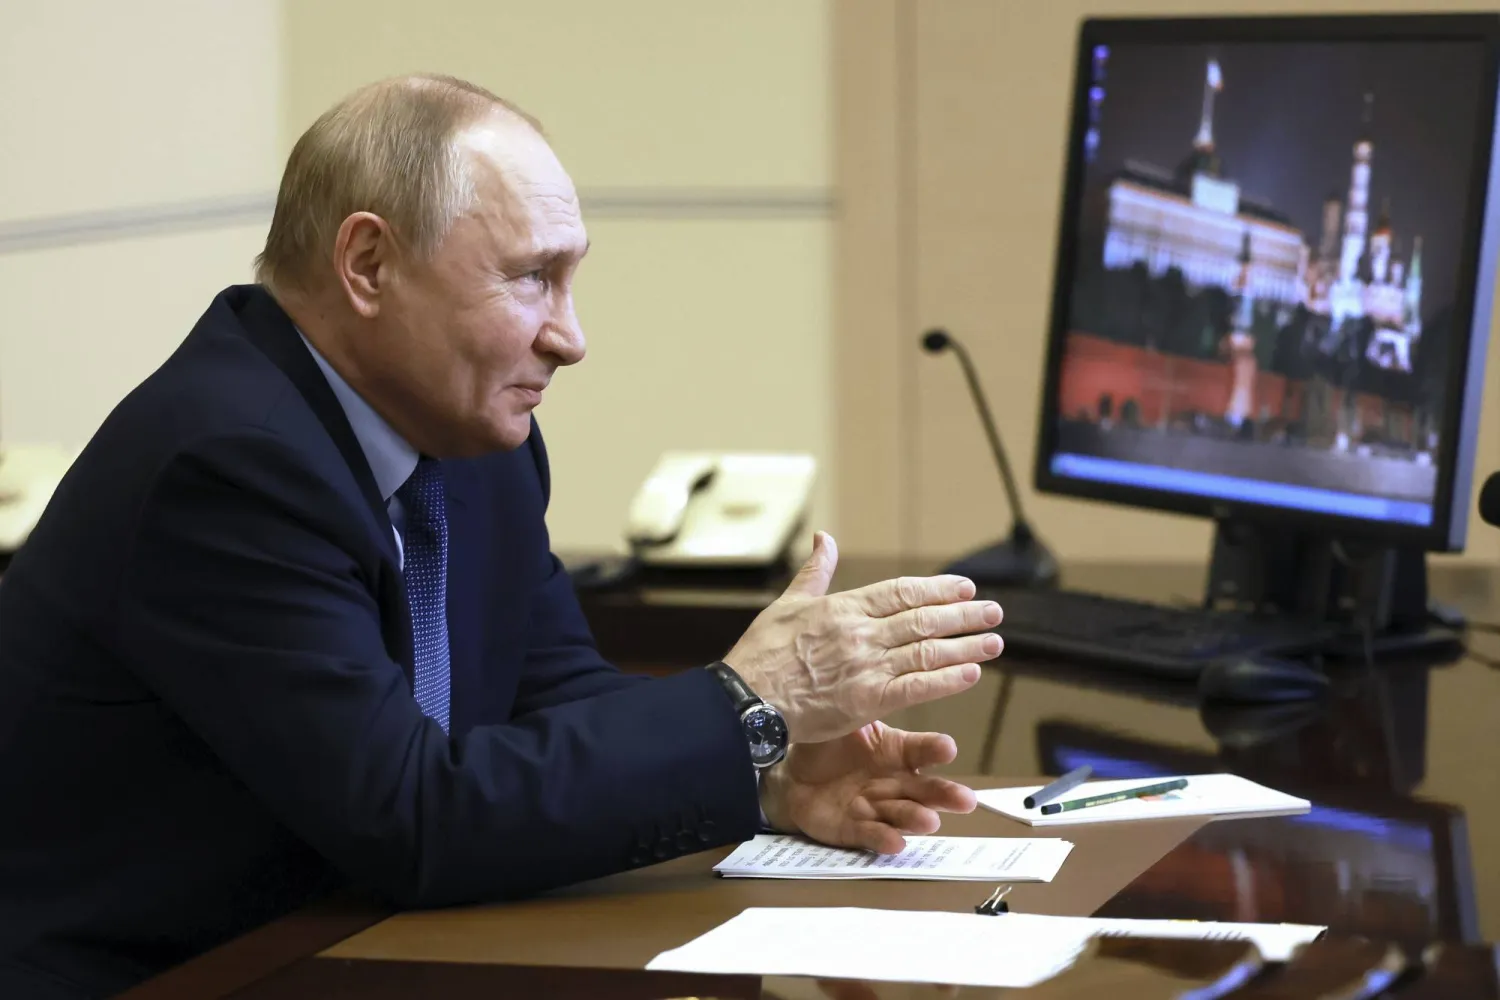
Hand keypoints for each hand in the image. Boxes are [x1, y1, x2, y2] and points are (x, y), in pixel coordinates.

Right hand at [724, 532, 1002, 742]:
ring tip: (993, 642)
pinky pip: (915, 687)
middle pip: (923, 619)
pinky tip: (970, 673)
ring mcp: (865, 666)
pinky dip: (945, 680)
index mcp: (844, 607)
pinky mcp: (866, 700)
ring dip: (964, 646)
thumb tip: (823, 538)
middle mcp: (860, 633)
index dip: (938, 589)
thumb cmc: (762, 654)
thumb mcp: (788, 603)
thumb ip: (815, 572)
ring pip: (926, 651)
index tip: (964, 588)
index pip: (902, 592)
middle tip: (993, 612)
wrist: (746, 699)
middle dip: (963, 615)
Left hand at [758, 722, 977, 854]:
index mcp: (895, 751)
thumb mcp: (846, 720)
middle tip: (966, 801)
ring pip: (903, 814)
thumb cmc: (828, 744)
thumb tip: (876, 671)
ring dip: (917, 818)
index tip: (949, 748)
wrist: (793, 775)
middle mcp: (893, 782)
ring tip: (930, 821)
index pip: (921, 749)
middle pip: (925, 790)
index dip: (935, 750)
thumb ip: (865, 705)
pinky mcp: (854, 829)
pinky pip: (870, 835)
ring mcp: (876, 808)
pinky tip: (896, 842)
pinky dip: (883, 838)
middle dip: (945, 795)